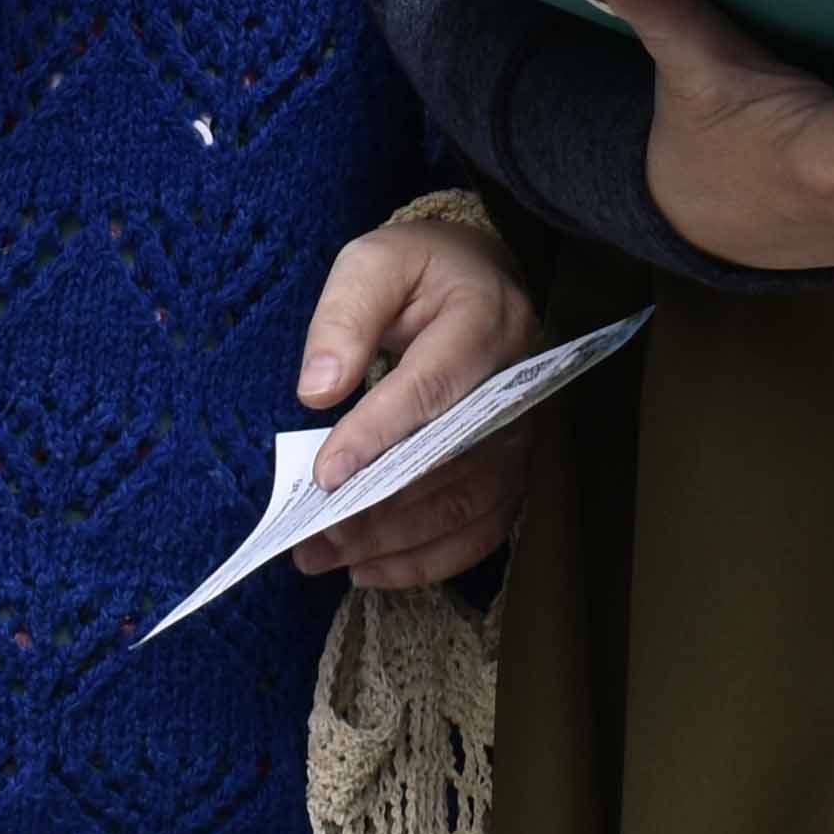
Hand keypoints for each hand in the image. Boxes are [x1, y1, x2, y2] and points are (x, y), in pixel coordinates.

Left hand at [290, 214, 536, 589]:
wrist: (480, 278)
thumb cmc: (419, 271)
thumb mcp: (374, 263)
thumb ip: (344, 318)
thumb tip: (317, 392)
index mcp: (485, 320)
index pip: (431, 388)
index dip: (377, 436)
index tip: (325, 475)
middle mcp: (517, 386)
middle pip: (449, 461)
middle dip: (377, 505)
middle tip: (311, 536)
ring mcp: (522, 434)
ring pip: (463, 504)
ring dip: (392, 541)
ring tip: (323, 557)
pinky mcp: (515, 469)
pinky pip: (480, 529)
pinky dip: (427, 561)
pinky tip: (369, 569)